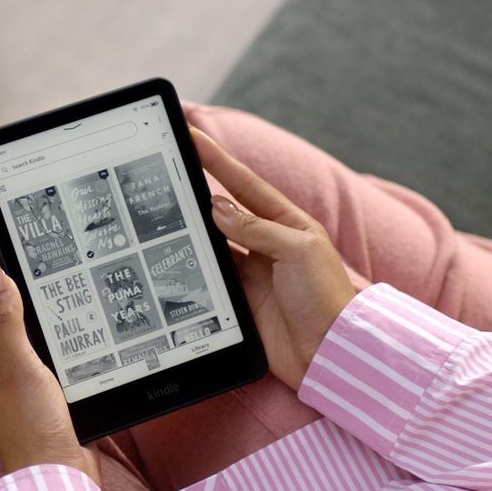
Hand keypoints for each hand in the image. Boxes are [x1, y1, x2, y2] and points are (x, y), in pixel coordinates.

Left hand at [0, 268, 101, 486]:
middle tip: (69, 290)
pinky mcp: (55, 409)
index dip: (16, 296)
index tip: (39, 270)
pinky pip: (64, 375)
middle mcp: (7, 382)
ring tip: (84, 317)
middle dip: (44, 318)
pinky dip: (75, 364)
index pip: (0, 320)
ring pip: (48, 355)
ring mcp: (31, 397)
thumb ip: (10, 323)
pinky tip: (91, 354)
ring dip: (62, 342)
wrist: (61, 477)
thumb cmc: (33, 427)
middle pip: (26, 336)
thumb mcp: (20, 367)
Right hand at [192, 127, 356, 390]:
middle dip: (197, 192)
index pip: (245, 184)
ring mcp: (252, 271)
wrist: (327, 353)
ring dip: (193, 230)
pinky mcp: (240, 299)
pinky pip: (211, 276)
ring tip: (163, 213)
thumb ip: (257, 227)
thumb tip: (218, 208)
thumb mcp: (297, 250)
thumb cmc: (325, 297)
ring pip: (213, 243)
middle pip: (224, 211)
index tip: (192, 137)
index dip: (218, 160)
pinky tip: (176, 256)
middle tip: (167, 174)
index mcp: (288, 222)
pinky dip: (195, 266)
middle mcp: (268, 242)